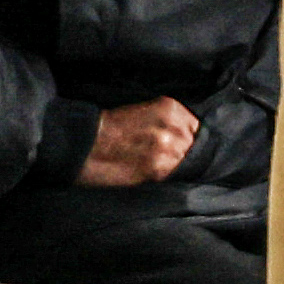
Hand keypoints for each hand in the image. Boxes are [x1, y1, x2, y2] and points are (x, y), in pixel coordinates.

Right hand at [77, 95, 203, 190]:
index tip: (179, 144)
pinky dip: (168, 175)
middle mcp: (175, 126)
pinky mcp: (161, 167)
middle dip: (185, 153)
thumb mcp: (144, 111)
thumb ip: (169, 122)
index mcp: (171, 108)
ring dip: (177, 166)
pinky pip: (176, 175)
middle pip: (196, 145)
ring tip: (156, 164)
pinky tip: (153, 171)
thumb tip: (189, 138)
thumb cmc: (109, 127)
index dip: (190, 138)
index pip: (198, 127)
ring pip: (188, 162)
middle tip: (164, 156)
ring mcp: (170, 148)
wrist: (85, 143)